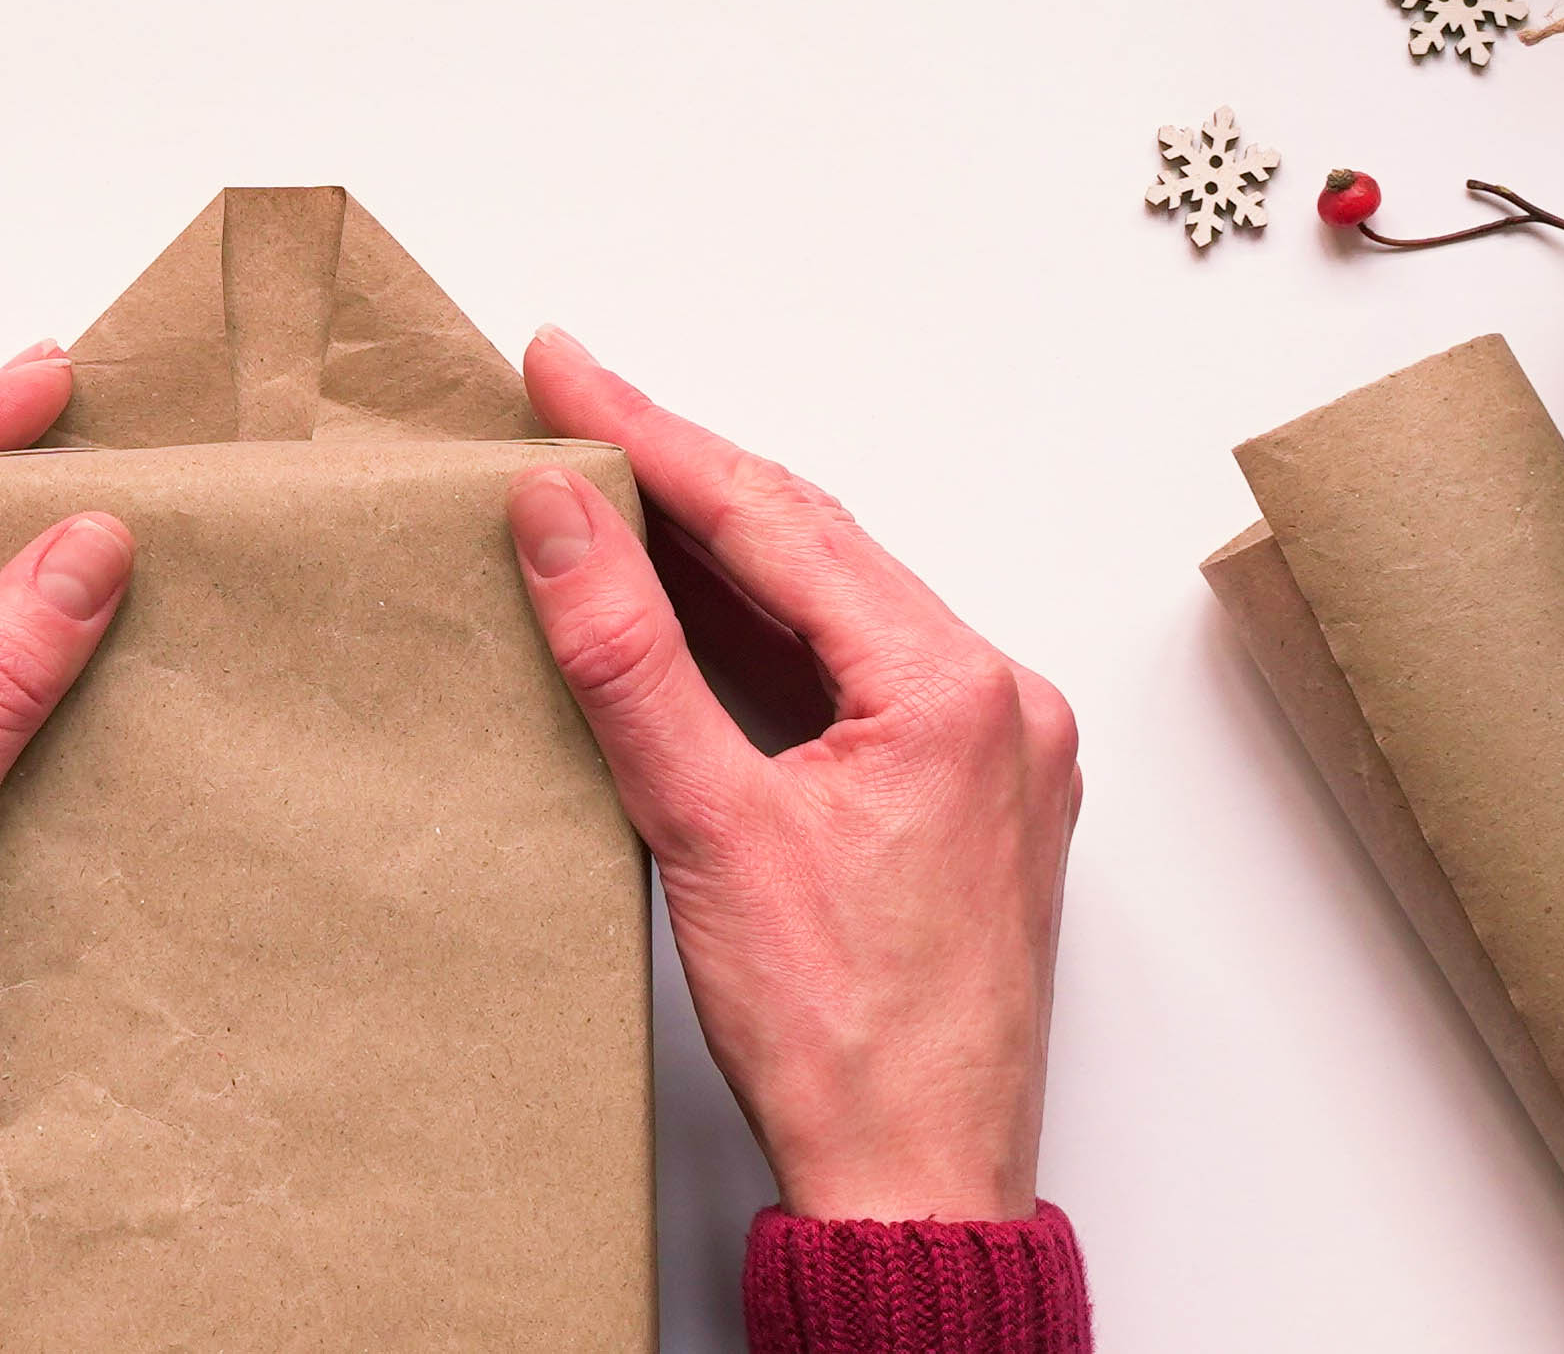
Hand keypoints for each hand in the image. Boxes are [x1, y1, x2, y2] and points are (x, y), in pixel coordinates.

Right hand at [504, 329, 1078, 1223]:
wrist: (917, 1190)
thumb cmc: (843, 1045)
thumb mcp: (710, 831)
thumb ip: (630, 659)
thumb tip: (563, 518)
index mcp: (958, 691)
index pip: (777, 521)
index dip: (654, 437)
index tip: (563, 373)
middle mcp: (1000, 703)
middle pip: (816, 545)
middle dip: (684, 474)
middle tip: (569, 403)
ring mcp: (993, 752)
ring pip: (837, 606)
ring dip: (723, 550)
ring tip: (610, 482)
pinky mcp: (967, 799)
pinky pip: (856, 673)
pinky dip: (766, 633)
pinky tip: (693, 607)